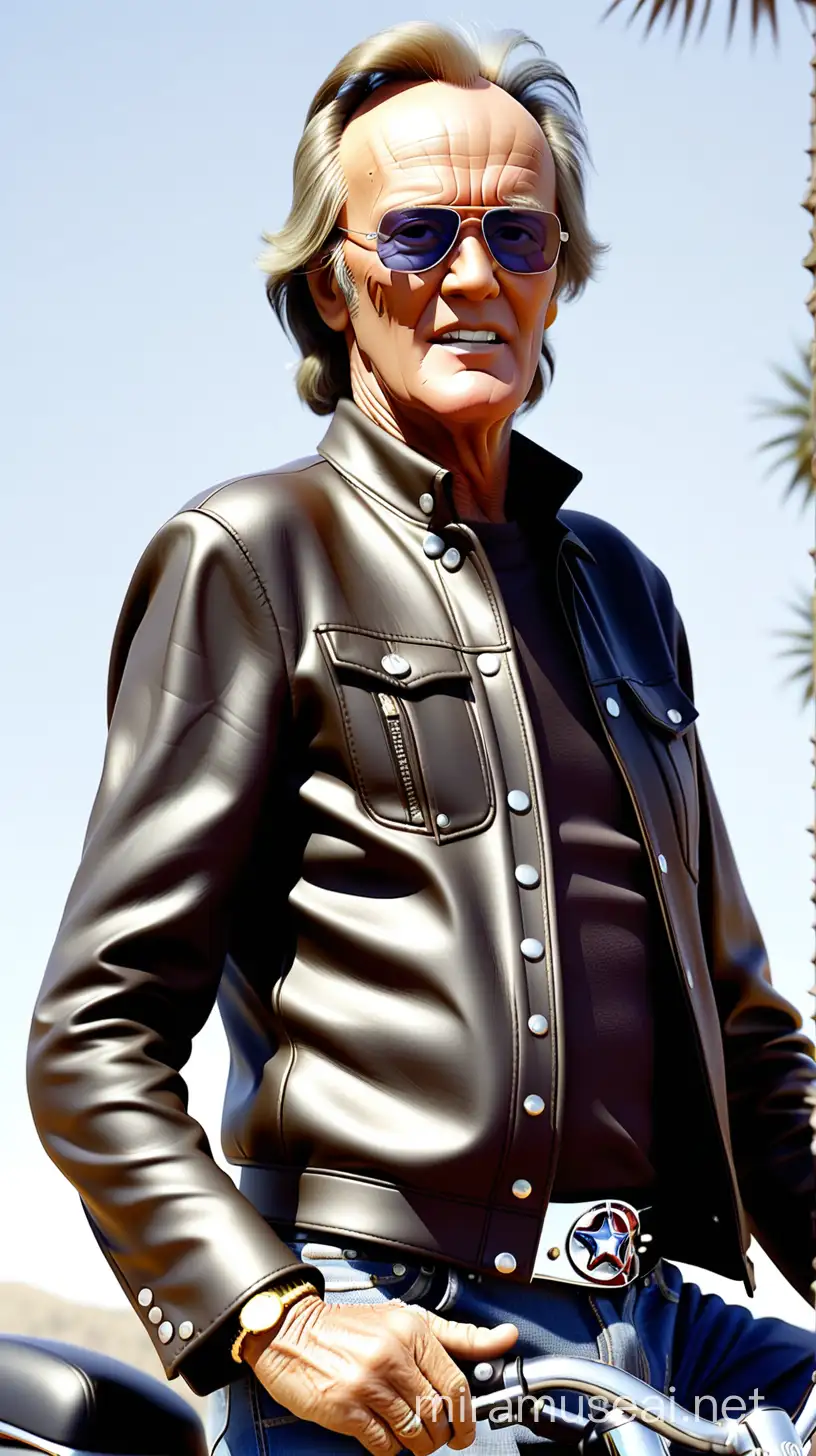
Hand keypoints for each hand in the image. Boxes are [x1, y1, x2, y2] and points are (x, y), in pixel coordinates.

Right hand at [243, 1291, 518, 1453]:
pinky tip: (383, 1434)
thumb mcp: (407, 1319)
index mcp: (412, 1331)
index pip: (457, 1384)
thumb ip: (458, 1335)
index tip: (465, 1428)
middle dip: (441, 1434)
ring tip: (409, 1436)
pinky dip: (390, 1448)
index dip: (466, 1416)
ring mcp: (368, 1383)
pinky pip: (384, 1445)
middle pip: (438, 1414)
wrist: (290, 1331)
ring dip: (417, 1445)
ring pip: (415, 1434)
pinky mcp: (345, 1408)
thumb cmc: (350, 1327)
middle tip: (435, 1435)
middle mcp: (392, 1355)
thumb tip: (505, 1338)